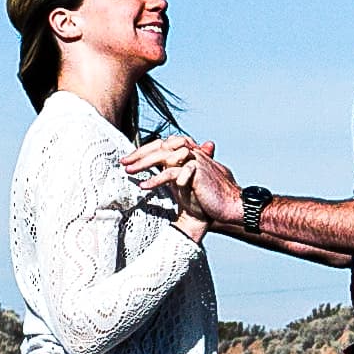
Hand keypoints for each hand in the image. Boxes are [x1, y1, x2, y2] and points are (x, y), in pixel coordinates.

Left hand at [127, 135, 242, 226]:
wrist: (230, 208)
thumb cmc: (209, 199)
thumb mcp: (188, 182)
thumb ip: (175, 172)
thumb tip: (161, 169)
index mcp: (191, 153)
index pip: (165, 144)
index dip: (146, 150)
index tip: (130, 159)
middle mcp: (194, 153)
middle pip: (162, 146)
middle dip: (140, 153)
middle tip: (124, 162)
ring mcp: (196, 160)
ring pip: (165, 155)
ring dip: (144, 163)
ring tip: (129, 172)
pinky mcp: (197, 172)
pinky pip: (172, 172)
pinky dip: (156, 179)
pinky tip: (144, 185)